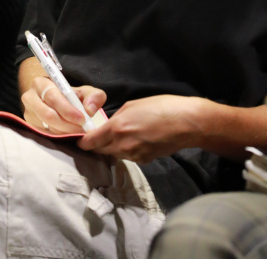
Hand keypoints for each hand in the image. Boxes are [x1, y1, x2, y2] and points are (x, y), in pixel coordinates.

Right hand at [21, 77, 106, 135]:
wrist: (55, 101)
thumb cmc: (71, 96)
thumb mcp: (85, 91)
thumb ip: (94, 96)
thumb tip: (90, 110)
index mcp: (41, 83)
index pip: (53, 97)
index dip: (68, 110)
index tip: (82, 119)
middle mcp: (30, 98)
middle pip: (48, 115)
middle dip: (67, 124)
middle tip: (82, 130)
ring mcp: (28, 114)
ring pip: (46, 127)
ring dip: (64, 132)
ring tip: (78, 132)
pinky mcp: (30, 127)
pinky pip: (44, 135)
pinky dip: (59, 137)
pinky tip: (69, 135)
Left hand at [79, 94, 205, 162]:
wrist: (186, 123)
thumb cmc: (161, 107)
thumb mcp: (134, 105)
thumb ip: (118, 117)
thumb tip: (110, 125)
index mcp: (117, 128)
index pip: (91, 142)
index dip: (83, 142)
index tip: (80, 140)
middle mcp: (122, 145)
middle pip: (101, 151)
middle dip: (96, 145)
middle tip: (96, 137)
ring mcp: (134, 156)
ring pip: (114, 154)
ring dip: (112, 147)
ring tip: (119, 136)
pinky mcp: (144, 161)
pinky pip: (128, 156)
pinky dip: (126, 150)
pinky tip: (135, 140)